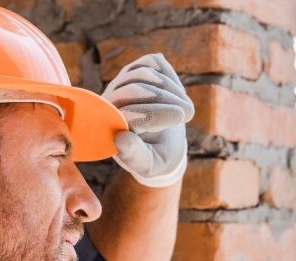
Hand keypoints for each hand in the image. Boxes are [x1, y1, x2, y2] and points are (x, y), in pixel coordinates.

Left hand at [101, 53, 194, 187]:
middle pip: (135, 88)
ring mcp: (121, 83)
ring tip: (184, 108)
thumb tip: (120, 137)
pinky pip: (152, 62)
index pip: (126, 112)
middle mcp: (108, 103)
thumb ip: (134, 156)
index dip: (156, 113)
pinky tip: (176, 93)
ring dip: (171, 89)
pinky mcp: (135, 69)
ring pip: (144, 73)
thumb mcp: (148, 164)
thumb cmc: (156, 158)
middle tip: (187, 114)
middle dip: (166, 99)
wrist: (165, 144)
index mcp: (107, 128)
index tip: (180, 118)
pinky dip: (169, 75)